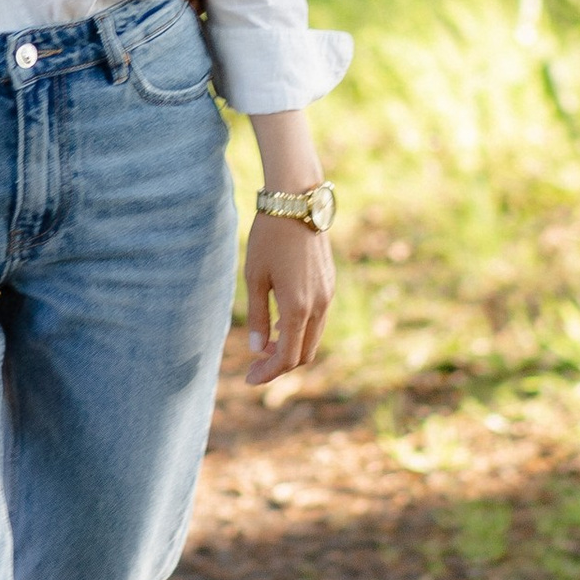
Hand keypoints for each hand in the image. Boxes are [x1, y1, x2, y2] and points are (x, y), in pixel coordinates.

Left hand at [244, 211, 334, 384]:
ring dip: (291, 347)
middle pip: (304, 354)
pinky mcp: (330, 284)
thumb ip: (258, 317)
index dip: (268, 373)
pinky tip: (281, 323)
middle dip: (280, 364)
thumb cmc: (269, 237)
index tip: (249, 379)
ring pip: (313, 337)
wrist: (297, 201)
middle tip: (255, 365)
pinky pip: (318, 319)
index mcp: (298, 307)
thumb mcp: (255, 277)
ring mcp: (328, 294)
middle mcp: (319, 305)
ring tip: (265, 345)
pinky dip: (300, 330)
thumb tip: (257, 350)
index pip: (288, 358)